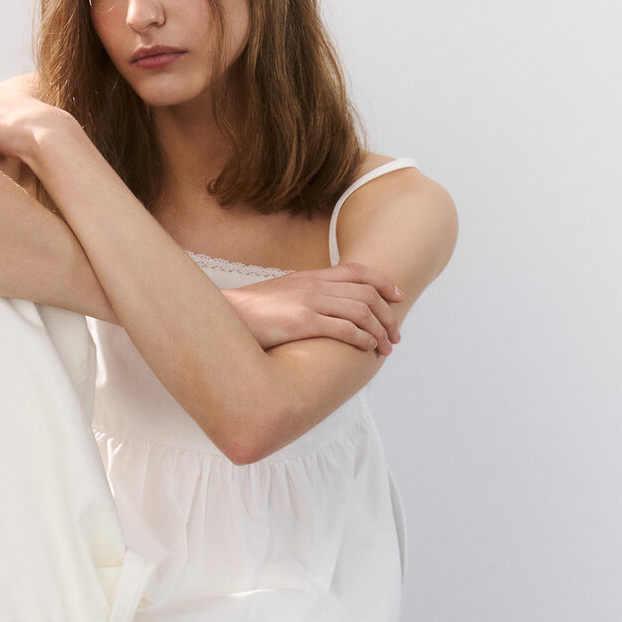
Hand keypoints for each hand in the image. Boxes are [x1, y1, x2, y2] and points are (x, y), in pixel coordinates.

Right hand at [224, 264, 403, 353]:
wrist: (225, 317)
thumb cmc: (249, 315)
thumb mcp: (281, 298)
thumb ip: (304, 300)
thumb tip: (320, 314)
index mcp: (310, 277)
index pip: (358, 272)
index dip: (383, 283)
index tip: (397, 297)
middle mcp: (314, 285)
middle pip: (367, 294)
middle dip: (388, 315)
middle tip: (395, 335)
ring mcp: (309, 301)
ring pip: (361, 312)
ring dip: (379, 331)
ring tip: (385, 347)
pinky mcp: (302, 321)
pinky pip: (344, 328)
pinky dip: (362, 338)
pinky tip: (368, 349)